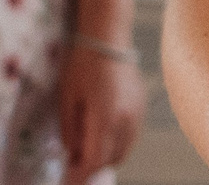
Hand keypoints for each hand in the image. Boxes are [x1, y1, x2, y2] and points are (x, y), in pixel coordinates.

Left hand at [57, 42, 141, 183]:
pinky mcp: (141, 106)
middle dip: (93, 168)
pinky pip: (130, 135)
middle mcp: (127, 118)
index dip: (81, 175)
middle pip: (112, 158)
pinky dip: (116, 144)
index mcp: (106, 117)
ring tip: (86, 153)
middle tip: (73, 168)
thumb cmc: (81, 67)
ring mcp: (138, 112)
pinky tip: (101, 136)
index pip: (96, 160)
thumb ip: (70, 132)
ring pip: (124, 149)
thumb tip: (72, 156)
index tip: (68, 181)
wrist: (107, 39)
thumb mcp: (67, 101)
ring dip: (106, 157)